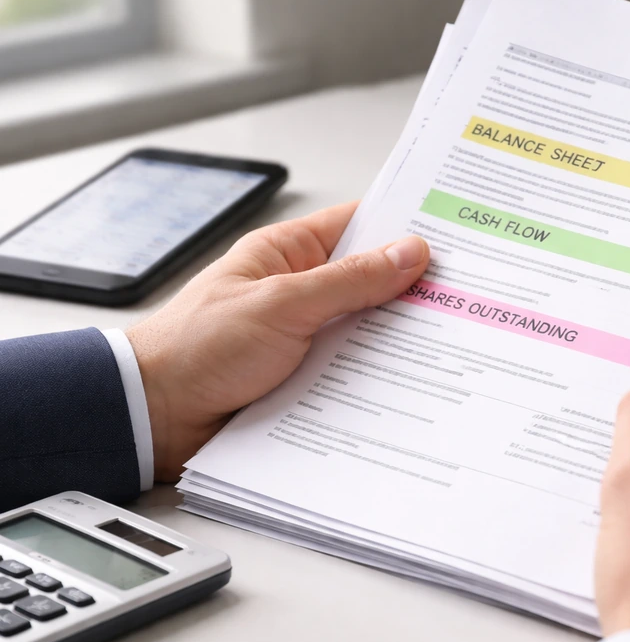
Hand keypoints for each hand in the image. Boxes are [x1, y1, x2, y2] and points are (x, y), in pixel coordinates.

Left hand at [126, 202, 429, 480]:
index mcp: (288, 254)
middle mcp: (300, 291)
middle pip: (371, 281)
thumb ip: (348, 280)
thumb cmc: (196, 348)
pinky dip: (378, 375)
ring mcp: (305, 336)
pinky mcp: (307, 378)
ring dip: (396, 337)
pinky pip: (354, 370)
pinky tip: (409, 380)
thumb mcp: (280, 304)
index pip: (358, 225)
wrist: (154, 417)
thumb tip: (407, 253)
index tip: (450, 232)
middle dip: (410, 288)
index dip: (402, 226)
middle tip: (462, 292)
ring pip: (367, 329)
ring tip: (445, 338)